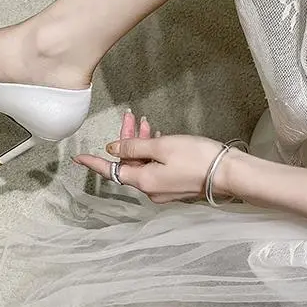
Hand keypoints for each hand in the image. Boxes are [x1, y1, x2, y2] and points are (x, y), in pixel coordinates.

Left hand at [72, 111, 227, 203]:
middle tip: (130, 117)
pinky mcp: (175, 185)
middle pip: (129, 164)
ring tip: (144, 122)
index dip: (94, 164)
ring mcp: (164, 189)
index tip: (78, 158)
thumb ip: (134, 147)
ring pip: (143, 164)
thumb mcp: (162, 147)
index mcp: (143, 181)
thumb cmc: (196, 157)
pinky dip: (152, 152)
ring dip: (141, 143)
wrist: (228, 173)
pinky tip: (157, 137)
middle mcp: (150, 189)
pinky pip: (155, 167)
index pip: (112, 172)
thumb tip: (113, 150)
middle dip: (126, 141)